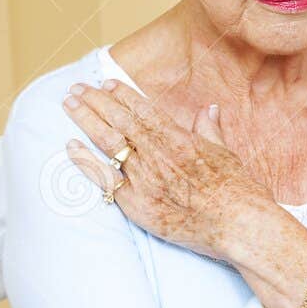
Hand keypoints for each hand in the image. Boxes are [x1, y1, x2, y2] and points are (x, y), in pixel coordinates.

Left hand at [61, 79, 271, 263]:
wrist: (238, 224)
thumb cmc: (237, 190)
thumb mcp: (225, 153)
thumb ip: (209, 130)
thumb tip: (207, 110)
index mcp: (179, 138)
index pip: (143, 110)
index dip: (122, 95)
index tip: (106, 83)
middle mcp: (157, 154)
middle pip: (119, 121)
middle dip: (96, 101)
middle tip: (77, 88)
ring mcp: (144, 179)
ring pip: (108, 143)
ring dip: (86, 120)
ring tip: (69, 104)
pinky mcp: (136, 204)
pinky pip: (104, 179)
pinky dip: (85, 161)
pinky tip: (70, 146)